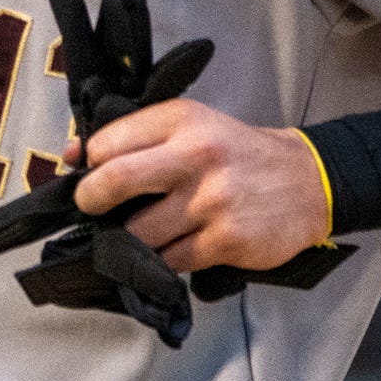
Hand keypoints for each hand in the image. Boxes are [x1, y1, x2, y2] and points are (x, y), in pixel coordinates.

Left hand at [71, 101, 331, 276]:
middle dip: (90, 202)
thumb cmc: (236, 154)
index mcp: (181, 120)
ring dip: (130, 240)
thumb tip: (71, 156)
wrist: (308, 181)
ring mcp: (211, 200)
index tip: (88, 177)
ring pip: (139, 232)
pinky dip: (164, 261)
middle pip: (113, 181)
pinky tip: (176, 247)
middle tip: (92, 210)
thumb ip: (134, 137)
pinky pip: (171, 260)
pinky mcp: (226, 240)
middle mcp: (196, 155)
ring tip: (142, 233)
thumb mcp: (191, 127)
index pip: (107, 143)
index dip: (88, 165)